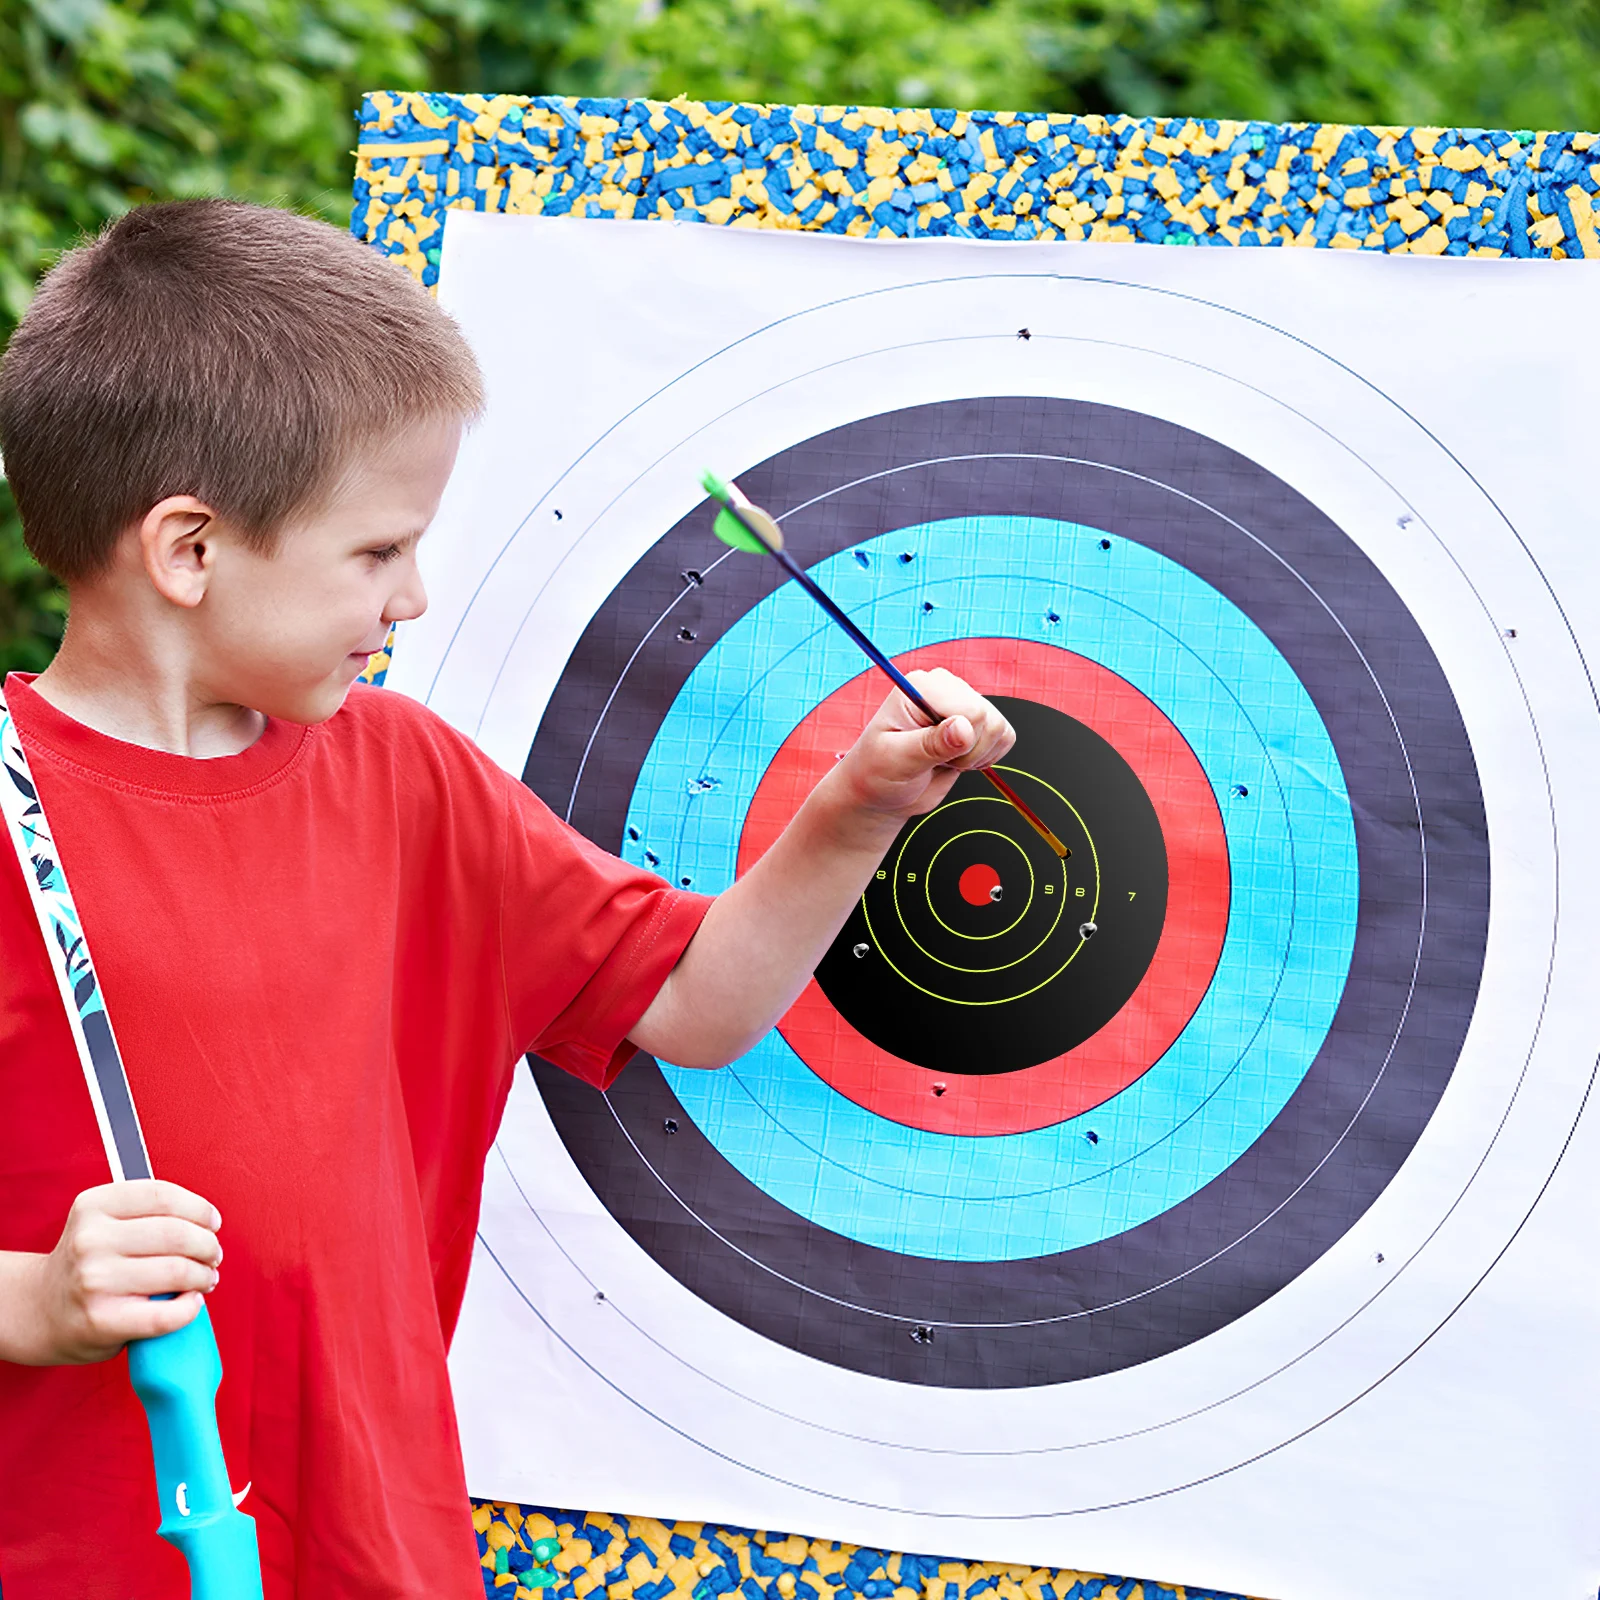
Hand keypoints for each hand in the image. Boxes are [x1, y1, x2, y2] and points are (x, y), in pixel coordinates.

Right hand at [0, 1181, 221, 1365]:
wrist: (40, 1310)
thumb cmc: (89, 1264)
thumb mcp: (104, 1223)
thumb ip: (146, 1214)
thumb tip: (207, 1223)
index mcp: (94, 1206)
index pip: (163, 1196)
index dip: (199, 1208)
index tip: (213, 1222)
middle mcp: (90, 1240)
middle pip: (176, 1234)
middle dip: (207, 1245)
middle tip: (213, 1256)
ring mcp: (94, 1281)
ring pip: (176, 1270)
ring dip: (204, 1275)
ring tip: (206, 1279)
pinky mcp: (101, 1320)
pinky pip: (165, 1314)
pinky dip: (189, 1309)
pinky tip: (191, 1303)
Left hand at [830, 669, 1015, 829]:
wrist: (882, 791)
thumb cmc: (877, 773)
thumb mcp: (897, 761)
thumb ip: (931, 745)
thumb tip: (964, 728)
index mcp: (922, 687)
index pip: (971, 709)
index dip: (960, 741)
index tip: (929, 754)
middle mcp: (946, 689)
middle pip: (990, 719)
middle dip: (968, 751)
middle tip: (935, 760)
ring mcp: (963, 704)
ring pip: (1001, 729)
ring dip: (976, 756)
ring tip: (943, 760)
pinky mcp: (978, 724)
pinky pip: (1006, 737)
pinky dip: (986, 758)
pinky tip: (957, 760)